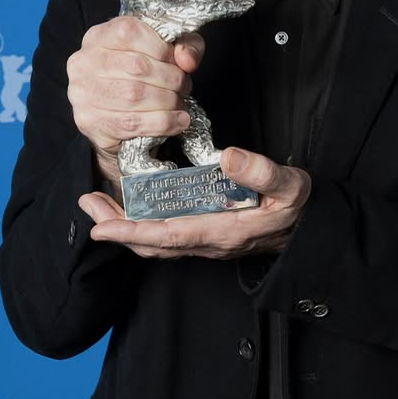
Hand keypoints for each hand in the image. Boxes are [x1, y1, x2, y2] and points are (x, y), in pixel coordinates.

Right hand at [66, 16, 203, 181]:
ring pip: (135, 96)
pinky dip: (163, 122)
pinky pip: (133, 122)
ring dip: (168, 101)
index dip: (162, 48)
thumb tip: (187, 59)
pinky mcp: (89, 121)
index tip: (177, 61)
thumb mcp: (167, 49)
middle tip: (184, 85)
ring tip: (180, 102)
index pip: (130, 32)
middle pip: (136, 66)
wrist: (114, 116)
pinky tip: (178, 120)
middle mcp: (84, 62)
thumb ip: (185, 44)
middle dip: (171, 78)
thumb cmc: (141, 75)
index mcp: (99, 36)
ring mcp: (83, 92)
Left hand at [77, 148, 311, 258]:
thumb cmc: (297, 207)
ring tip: (100, 205)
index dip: (133, 232)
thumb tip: (228, 156)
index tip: (102, 226)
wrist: (309, 228)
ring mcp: (206, 239)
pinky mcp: (207, 232)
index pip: (169, 235)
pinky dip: (143, 225)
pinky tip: (134, 208)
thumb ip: (262, 171)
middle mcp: (208, 241)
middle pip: (152, 242)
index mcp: (223, 231)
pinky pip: (167, 235)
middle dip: (117, 227)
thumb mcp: (289, 186)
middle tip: (88, 205)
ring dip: (125, 225)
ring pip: (156, 240)